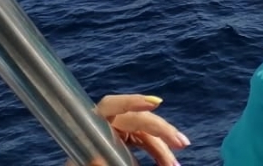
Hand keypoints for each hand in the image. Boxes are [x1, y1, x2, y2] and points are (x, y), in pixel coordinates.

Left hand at [67, 94, 188, 165]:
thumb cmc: (81, 165)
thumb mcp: (82, 165)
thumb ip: (92, 163)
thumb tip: (100, 160)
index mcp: (91, 124)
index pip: (112, 105)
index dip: (132, 102)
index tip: (155, 103)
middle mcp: (107, 122)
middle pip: (139, 119)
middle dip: (162, 131)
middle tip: (181, 143)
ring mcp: (117, 131)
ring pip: (147, 133)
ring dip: (164, 148)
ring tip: (175, 165)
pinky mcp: (125, 141)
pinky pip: (146, 142)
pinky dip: (158, 153)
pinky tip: (168, 162)